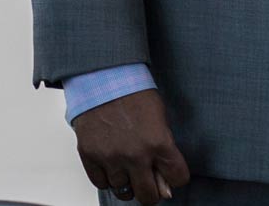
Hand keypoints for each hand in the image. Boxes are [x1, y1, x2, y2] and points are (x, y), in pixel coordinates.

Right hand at [71, 89, 190, 204]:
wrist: (103, 75)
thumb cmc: (133, 90)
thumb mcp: (159, 115)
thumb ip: (164, 147)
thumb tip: (164, 181)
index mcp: (158, 142)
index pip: (177, 178)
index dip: (176, 177)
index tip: (172, 173)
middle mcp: (135, 155)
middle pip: (148, 197)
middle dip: (152, 191)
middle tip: (150, 180)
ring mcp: (111, 158)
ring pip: (123, 192)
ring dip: (128, 183)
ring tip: (129, 168)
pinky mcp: (90, 156)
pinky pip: (101, 184)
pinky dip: (108, 178)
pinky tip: (113, 165)